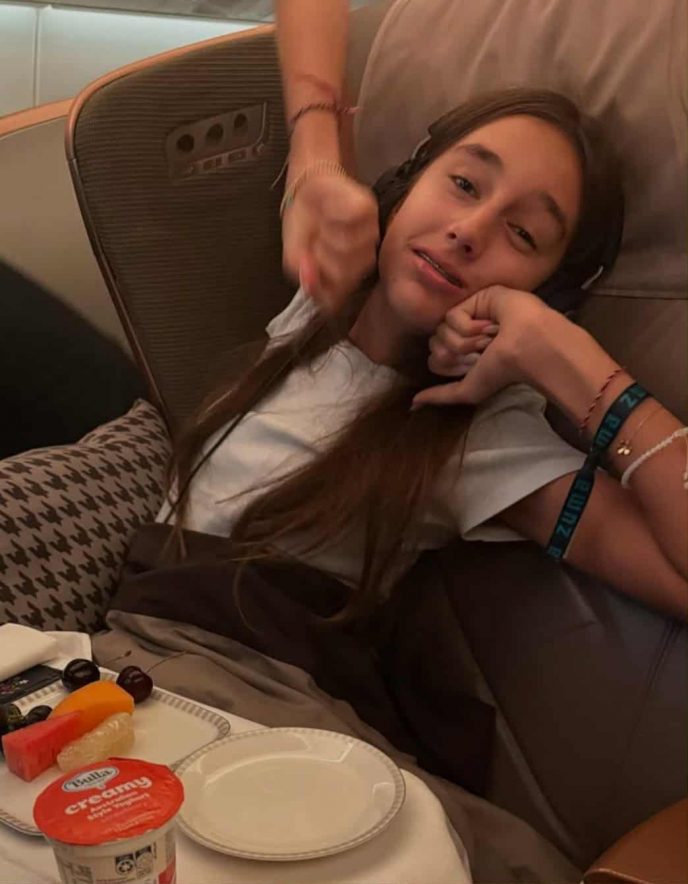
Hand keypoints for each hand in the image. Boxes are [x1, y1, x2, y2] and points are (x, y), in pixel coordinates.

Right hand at [281, 171, 378, 311]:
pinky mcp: (369, 211)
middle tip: (314, 241)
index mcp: (343, 280)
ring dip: (328, 235)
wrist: (309, 189)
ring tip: (321, 224)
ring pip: (349, 249)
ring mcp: (369, 238)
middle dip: (322, 257)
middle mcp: (361, 263)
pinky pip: (350, 221)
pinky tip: (329, 211)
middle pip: (344, 276)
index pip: (334, 301)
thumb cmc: (303, 226)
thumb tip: (309, 282)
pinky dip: (334, 215)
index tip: (308, 268)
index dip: (320, 288)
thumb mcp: (294, 255)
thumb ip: (301, 273)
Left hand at [413, 285, 556, 407]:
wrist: (527, 346)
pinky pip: (451, 316)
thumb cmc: (502, 371)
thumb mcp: (467, 390)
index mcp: (463, 354)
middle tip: (480, 353)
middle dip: (455, 354)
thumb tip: (412, 404)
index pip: (434, 359)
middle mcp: (464, 335)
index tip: (470, 366)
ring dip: (465, 341)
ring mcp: (468, 315)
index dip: (447, 365)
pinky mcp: (473, 298)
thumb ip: (439, 396)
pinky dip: (469, 326)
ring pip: (440, 331)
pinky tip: (490, 325)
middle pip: (434, 344)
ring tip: (489, 339)